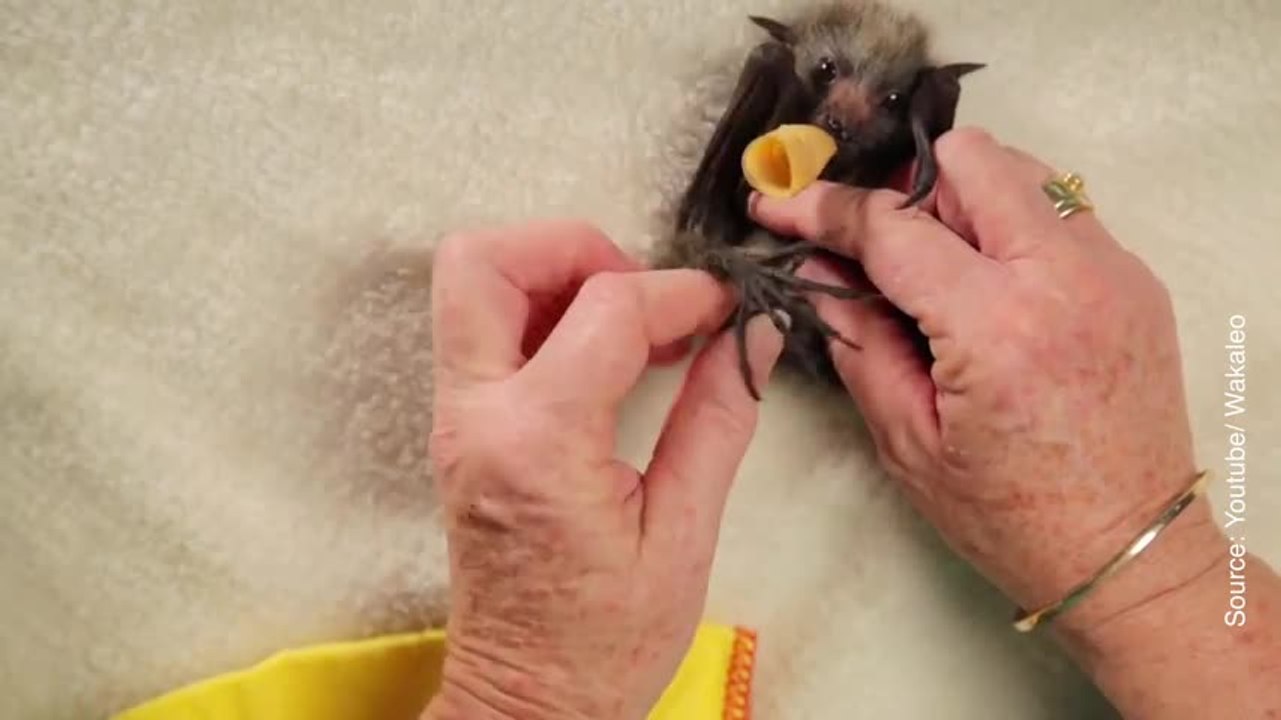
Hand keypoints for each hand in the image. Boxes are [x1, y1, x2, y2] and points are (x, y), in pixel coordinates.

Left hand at [422, 220, 784, 719]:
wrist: (528, 703)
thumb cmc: (601, 644)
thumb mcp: (682, 535)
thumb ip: (716, 420)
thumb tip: (750, 340)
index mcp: (539, 442)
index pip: (607, 307)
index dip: (680, 293)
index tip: (724, 310)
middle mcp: (477, 417)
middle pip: (484, 260)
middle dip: (572, 246)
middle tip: (641, 289)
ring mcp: (458, 421)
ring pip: (471, 283)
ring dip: (552, 275)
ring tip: (629, 323)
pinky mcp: (462, 430)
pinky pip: (484, 331)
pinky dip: (542, 313)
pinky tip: (605, 355)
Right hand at [746, 129, 1226, 635]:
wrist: (1127, 549)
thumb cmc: (1010, 516)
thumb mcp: (907, 440)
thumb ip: (857, 338)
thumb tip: (818, 265)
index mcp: (995, 327)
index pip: (891, 226)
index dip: (822, 207)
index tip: (779, 203)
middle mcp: (1063, 276)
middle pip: (968, 159)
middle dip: (905, 187)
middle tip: (881, 245)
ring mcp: (1111, 269)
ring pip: (1020, 169)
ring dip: (962, 197)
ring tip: (937, 264)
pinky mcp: (1134, 277)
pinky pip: (1058, 211)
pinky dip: (1010, 226)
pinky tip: (991, 285)